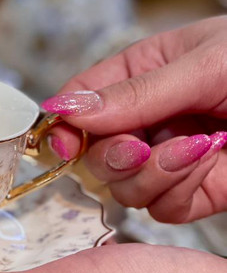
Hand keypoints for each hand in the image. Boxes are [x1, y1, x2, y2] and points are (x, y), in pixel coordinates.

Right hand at [42, 17, 226, 222]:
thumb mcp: (203, 64)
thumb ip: (134, 93)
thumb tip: (64, 109)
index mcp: (142, 74)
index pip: (82, 101)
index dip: (65, 125)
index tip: (63, 142)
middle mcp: (149, 119)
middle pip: (94, 154)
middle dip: (115, 155)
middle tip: (143, 145)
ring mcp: (168, 159)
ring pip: (123, 187)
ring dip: (154, 172)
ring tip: (197, 147)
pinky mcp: (193, 193)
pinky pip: (159, 207)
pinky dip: (179, 190)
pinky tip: (210, 161)